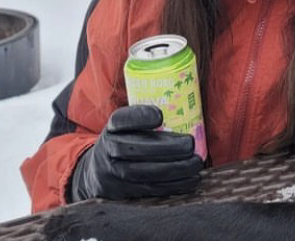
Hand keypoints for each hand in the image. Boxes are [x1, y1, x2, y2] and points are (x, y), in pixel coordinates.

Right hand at [69, 104, 202, 200]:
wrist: (97, 170)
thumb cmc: (127, 139)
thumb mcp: (129, 123)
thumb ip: (149, 116)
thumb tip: (187, 100)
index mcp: (112, 126)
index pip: (122, 119)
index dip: (140, 117)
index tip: (160, 115)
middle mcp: (107, 149)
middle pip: (136, 148)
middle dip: (166, 148)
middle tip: (190, 144)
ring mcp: (111, 174)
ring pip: (144, 173)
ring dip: (175, 169)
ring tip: (196, 163)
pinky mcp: (121, 194)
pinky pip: (149, 190)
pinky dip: (172, 186)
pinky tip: (191, 179)